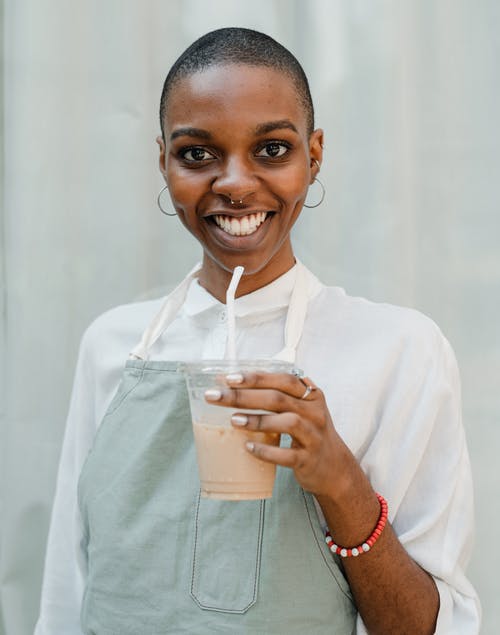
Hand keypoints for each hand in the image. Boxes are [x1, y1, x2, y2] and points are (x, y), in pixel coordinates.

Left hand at [204, 370, 347, 496]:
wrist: (334, 468)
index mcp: (310, 395)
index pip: (283, 380)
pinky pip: (287, 455)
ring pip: (287, 423)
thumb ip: (278, 395)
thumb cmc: (309, 433)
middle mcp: (314, 412)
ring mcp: (314, 436)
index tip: (229, 378)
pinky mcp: (309, 459)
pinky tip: (248, 447)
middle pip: (278, 398)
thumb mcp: (301, 409)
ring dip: (257, 420)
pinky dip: (266, 451)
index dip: (256, 378)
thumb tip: (234, 385)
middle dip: (244, 396)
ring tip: (233, 420)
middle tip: (216, 396)